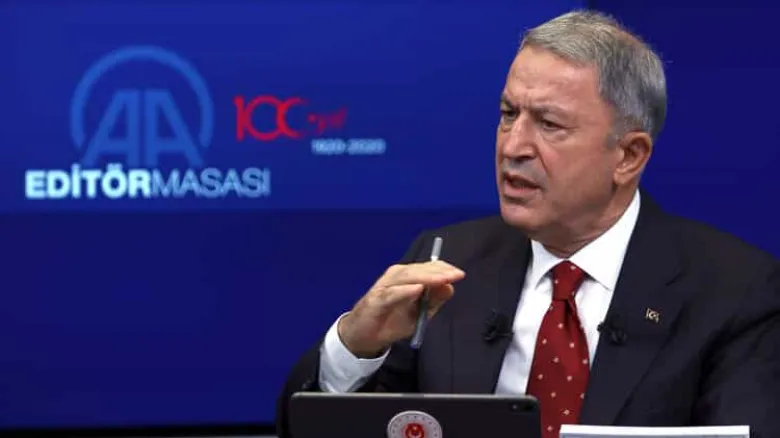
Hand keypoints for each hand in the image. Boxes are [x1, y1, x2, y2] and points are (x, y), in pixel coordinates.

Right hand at [337, 260, 464, 357]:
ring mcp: (385, 286)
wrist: (365, 336)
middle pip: (419, 269)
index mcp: (408, 277)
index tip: (460, 274)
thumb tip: (450, 287)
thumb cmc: (392, 321)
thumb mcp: (419, 313)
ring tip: (442, 279)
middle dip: (439, 272)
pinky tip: (417, 290)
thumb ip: (434, 300)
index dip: (444, 269)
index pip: (428, 267)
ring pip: (407, 277)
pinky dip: (405, 291)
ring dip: (426, 277)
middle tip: (456, 275)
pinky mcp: (376, 299)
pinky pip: (392, 293)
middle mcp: (396, 276)